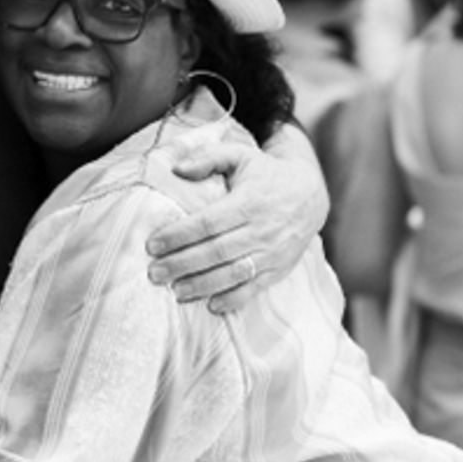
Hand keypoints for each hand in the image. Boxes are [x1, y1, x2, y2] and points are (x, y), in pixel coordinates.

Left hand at [147, 122, 328, 312]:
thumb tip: (177, 168)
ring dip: (202, 285)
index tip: (152, 245)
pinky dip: (233, 299)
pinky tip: (211, 305)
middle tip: (154, 273)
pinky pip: (255, 288)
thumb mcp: (240, 156)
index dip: (178, 235)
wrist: (310, 194)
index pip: (207, 223)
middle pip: (216, 251)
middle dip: (182, 264)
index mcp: (248, 202)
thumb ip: (208, 158)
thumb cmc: (266, 174)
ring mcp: (272, 252)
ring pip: (233, 273)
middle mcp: (261, 229)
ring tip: (175, 291)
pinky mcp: (279, 269)